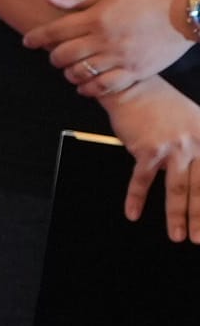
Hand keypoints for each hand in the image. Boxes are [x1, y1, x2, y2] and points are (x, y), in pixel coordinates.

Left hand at [35, 0, 199, 104]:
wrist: (183, 13)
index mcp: (96, 19)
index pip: (55, 32)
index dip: (37, 38)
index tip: (28, 42)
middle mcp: (105, 41)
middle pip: (65, 56)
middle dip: (53, 57)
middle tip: (53, 56)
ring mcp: (120, 59)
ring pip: (81, 74)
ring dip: (69, 74)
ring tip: (69, 69)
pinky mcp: (135, 72)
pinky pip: (105, 87)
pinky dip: (89, 89)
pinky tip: (84, 86)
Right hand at [116, 80, 199, 246]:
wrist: (132, 87)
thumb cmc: (162, 106)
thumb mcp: (196, 121)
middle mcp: (195, 142)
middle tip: (199, 238)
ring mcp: (172, 146)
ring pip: (177, 188)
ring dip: (176, 215)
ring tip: (177, 236)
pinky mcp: (147, 149)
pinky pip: (142, 179)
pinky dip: (136, 197)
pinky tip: (132, 213)